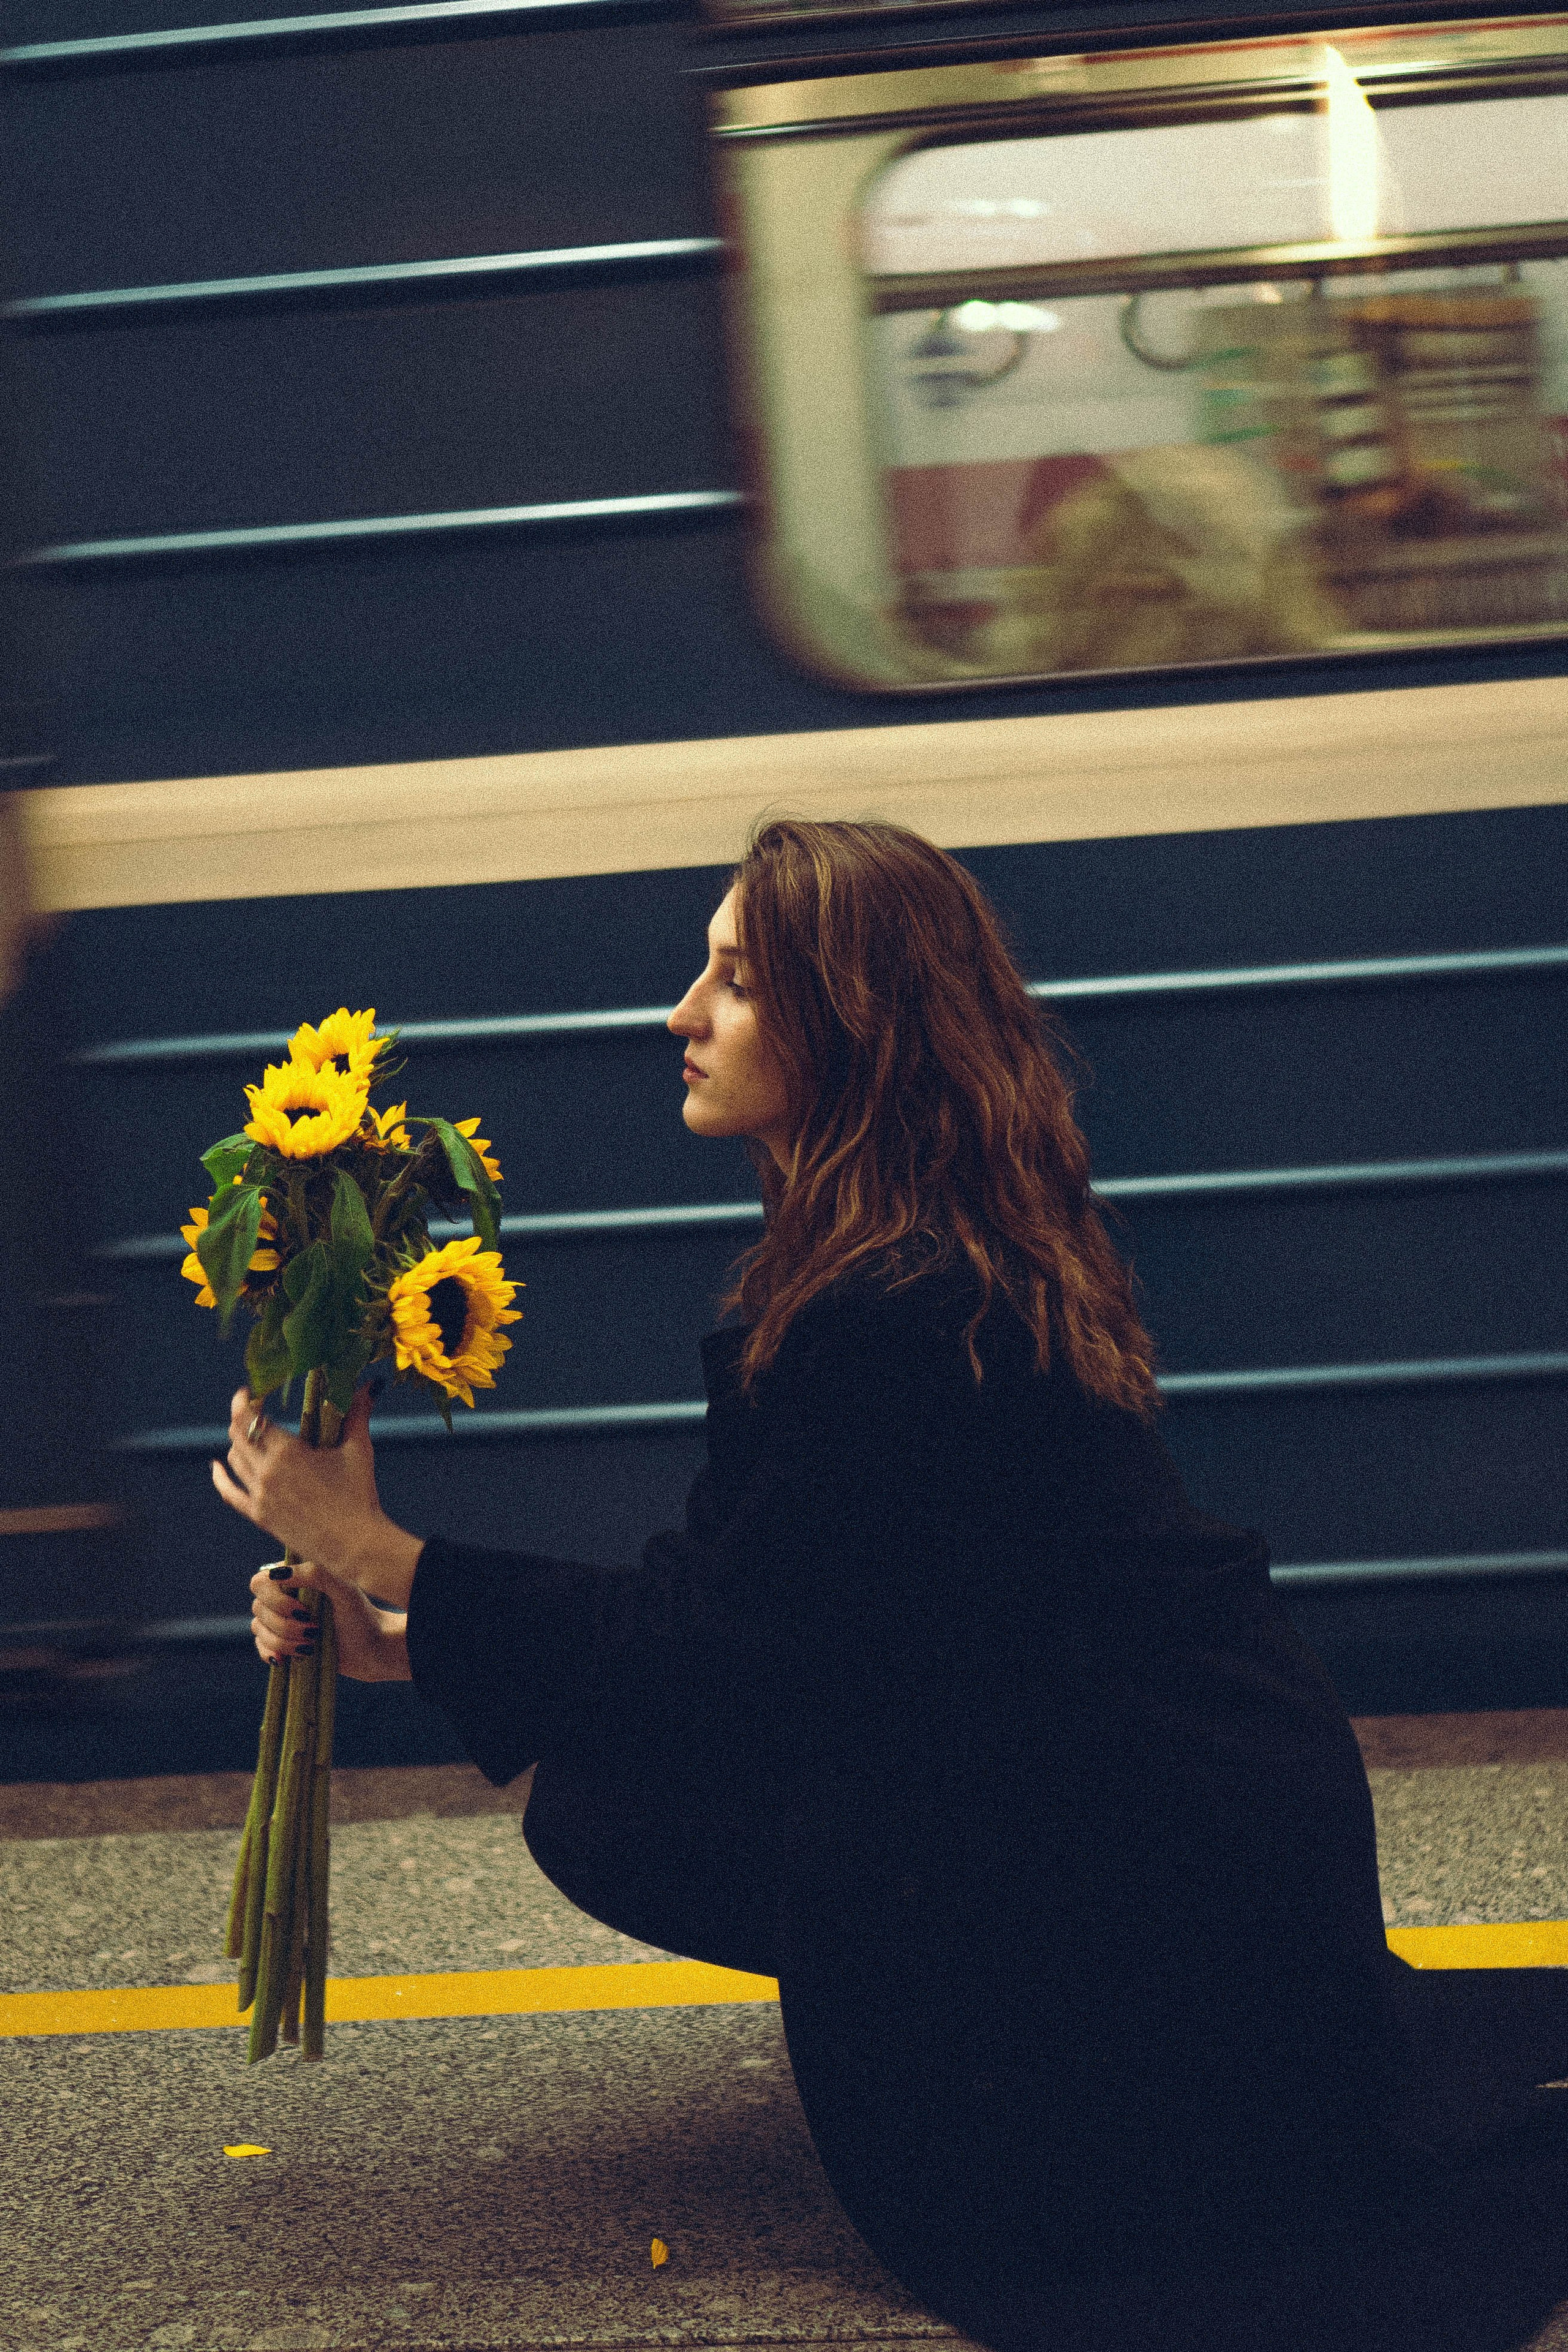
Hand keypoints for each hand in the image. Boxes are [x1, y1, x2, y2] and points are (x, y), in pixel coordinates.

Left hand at [213, 1383, 423, 1609]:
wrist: (355, 1544)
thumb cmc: (360, 1495)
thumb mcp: (358, 1449)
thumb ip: (358, 1413)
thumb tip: (371, 1384)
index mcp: (287, 1452)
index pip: (251, 1417)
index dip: (245, 1401)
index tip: (249, 1391)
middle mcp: (266, 1472)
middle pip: (238, 1435)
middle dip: (241, 1417)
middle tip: (252, 1408)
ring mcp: (260, 1496)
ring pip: (234, 1460)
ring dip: (237, 1442)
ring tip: (248, 1433)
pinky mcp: (259, 1516)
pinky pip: (229, 1493)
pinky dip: (221, 1477)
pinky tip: (217, 1467)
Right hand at [249, 1558, 410, 1683]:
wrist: (372, 1649)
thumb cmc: (361, 1615)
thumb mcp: (344, 1588)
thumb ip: (315, 1573)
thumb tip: (277, 1574)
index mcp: (296, 1577)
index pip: (261, 1583)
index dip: (275, 1600)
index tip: (304, 1610)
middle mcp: (285, 1596)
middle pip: (258, 1608)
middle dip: (285, 1625)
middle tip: (314, 1630)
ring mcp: (282, 1620)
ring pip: (258, 1630)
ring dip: (284, 1642)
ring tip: (312, 1645)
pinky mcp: (283, 1642)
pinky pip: (261, 1647)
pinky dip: (271, 1653)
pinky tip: (286, 1660)